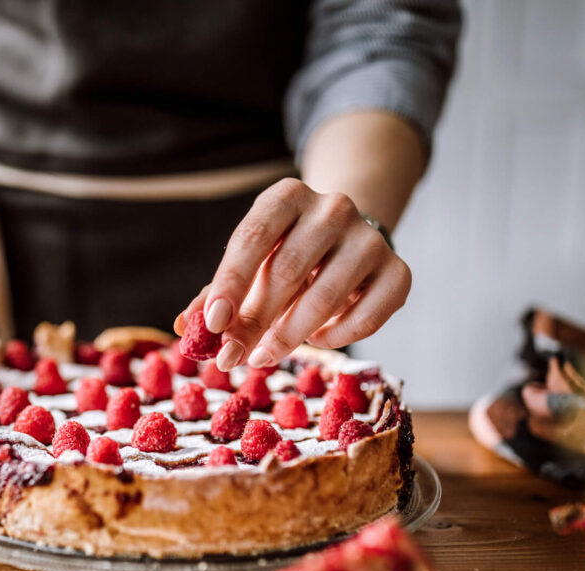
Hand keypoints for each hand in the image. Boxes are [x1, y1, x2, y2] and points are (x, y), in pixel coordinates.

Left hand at [176, 178, 410, 370]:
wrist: (346, 242)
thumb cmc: (284, 257)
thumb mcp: (249, 267)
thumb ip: (218, 295)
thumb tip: (186, 327)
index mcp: (287, 197)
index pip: (253, 237)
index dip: (230, 283)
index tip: (213, 324)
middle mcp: (333, 208)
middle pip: (288, 269)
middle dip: (255, 321)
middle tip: (231, 358)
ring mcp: (369, 239)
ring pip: (327, 296)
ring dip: (291, 335)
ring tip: (265, 355)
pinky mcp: (398, 272)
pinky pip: (367, 316)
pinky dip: (337, 337)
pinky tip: (318, 339)